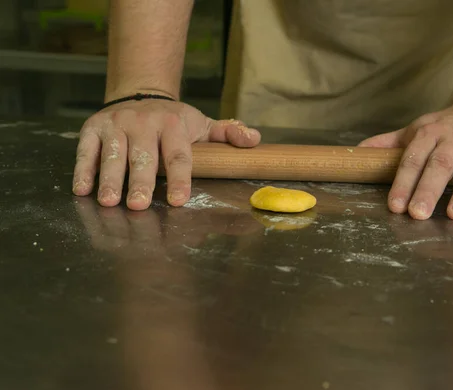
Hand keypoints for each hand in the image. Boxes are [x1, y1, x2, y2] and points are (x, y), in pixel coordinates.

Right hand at [72, 100, 260, 209]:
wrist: (141, 93)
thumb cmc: (175, 120)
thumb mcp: (203, 124)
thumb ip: (227, 134)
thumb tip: (254, 140)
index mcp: (173, 124)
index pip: (179, 155)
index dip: (180, 178)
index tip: (179, 201)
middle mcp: (143, 122)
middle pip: (143, 156)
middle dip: (141, 182)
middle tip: (139, 205)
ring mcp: (116, 124)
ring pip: (113, 153)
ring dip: (110, 178)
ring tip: (109, 201)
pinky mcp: (93, 127)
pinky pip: (86, 149)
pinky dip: (84, 168)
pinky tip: (83, 189)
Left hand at [359, 98, 452, 219]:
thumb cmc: (449, 127)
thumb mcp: (418, 130)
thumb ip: (390, 144)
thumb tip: (356, 152)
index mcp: (430, 132)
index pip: (413, 158)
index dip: (403, 182)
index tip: (395, 206)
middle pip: (441, 163)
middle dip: (428, 189)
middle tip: (418, 214)